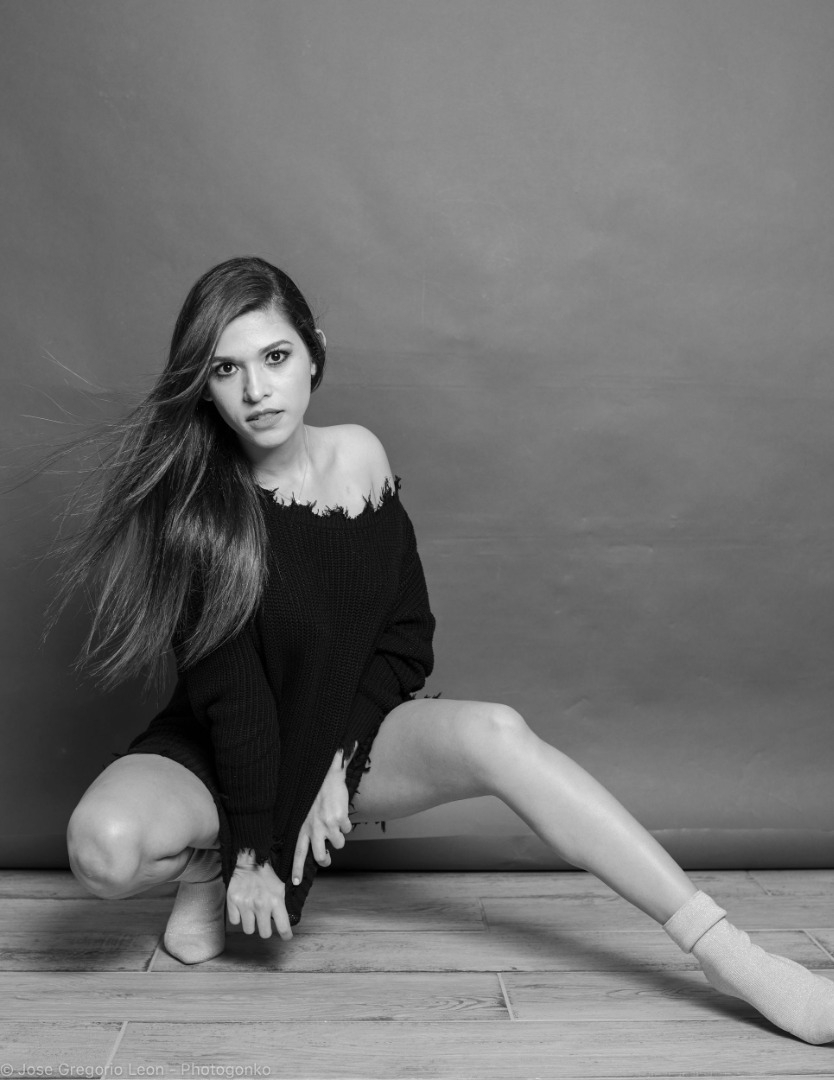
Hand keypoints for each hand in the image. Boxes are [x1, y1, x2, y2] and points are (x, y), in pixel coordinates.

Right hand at [226, 855, 292, 939]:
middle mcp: (261, 905)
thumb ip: (282, 906)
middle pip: (264, 934)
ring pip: (249, 930)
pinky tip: (242, 908)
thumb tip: (285, 924)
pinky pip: (235, 921)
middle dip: (265, 929)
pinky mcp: (233, 902)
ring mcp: (246, 904)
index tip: (286, 937)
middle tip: (264, 921)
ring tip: (252, 913)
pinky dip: (238, 917)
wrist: (249, 862)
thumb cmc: (267, 877)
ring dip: (251, 924)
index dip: (286, 935)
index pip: (283, 927)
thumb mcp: (280, 888)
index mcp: (276, 901)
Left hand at [292, 749, 352, 884]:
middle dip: (325, 861)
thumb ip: (309, 829)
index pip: (298, 853)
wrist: (326, 776)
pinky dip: (346, 823)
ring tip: (335, 822)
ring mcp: (327, 825)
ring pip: (338, 844)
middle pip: (319, 856)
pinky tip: (341, 811)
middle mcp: (314, 829)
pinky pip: (347, 829)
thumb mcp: (305, 813)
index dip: (297, 869)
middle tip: (326, 858)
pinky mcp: (339, 819)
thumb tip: (317, 846)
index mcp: (303, 827)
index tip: (295, 883)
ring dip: (339, 837)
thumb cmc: (315, 794)